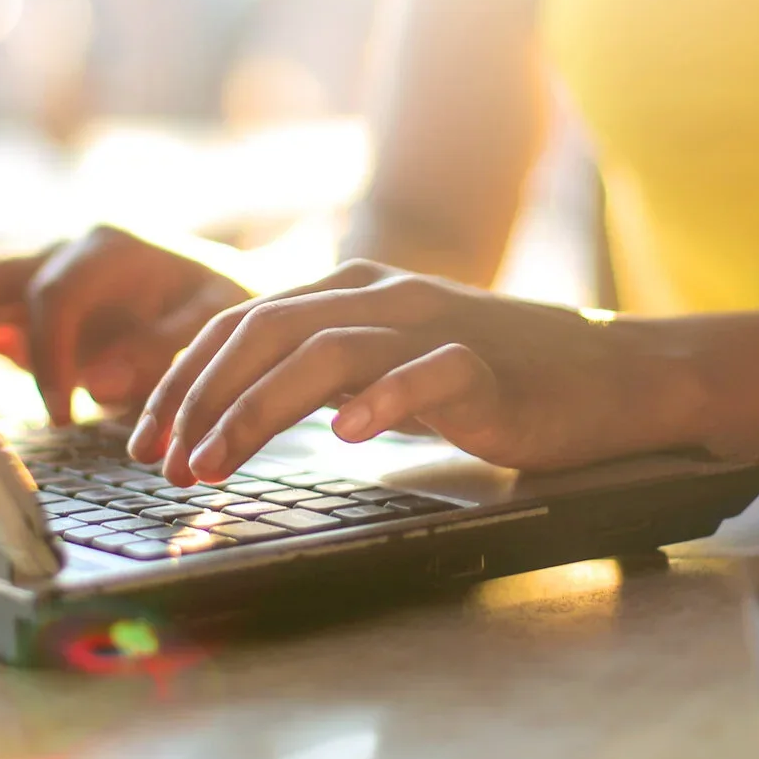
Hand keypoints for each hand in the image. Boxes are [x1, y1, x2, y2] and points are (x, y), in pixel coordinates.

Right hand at [0, 226, 250, 425]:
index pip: (52, 296)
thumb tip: (95, 383)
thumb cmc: (214, 304)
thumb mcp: (211, 320)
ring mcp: (30, 269)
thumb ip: (160, 348)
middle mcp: (58, 250)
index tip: (62, 418)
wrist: (212, 282)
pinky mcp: (16, 296)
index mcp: (108, 249)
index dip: (48, 360)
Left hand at [125, 260, 696, 483]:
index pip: (242, 324)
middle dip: (201, 399)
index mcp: (352, 294)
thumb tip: (233, 413)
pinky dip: (383, 401)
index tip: (145, 441)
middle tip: (163, 464)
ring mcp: (436, 327)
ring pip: (326, 351)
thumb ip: (321, 376)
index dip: (184, 381)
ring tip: (216, 464)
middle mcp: (384, 298)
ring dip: (258, 410)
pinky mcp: (489, 366)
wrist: (612, 377)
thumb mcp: (388, 368)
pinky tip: (348, 438)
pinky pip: (429, 374)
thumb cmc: (496, 380)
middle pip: (267, 332)